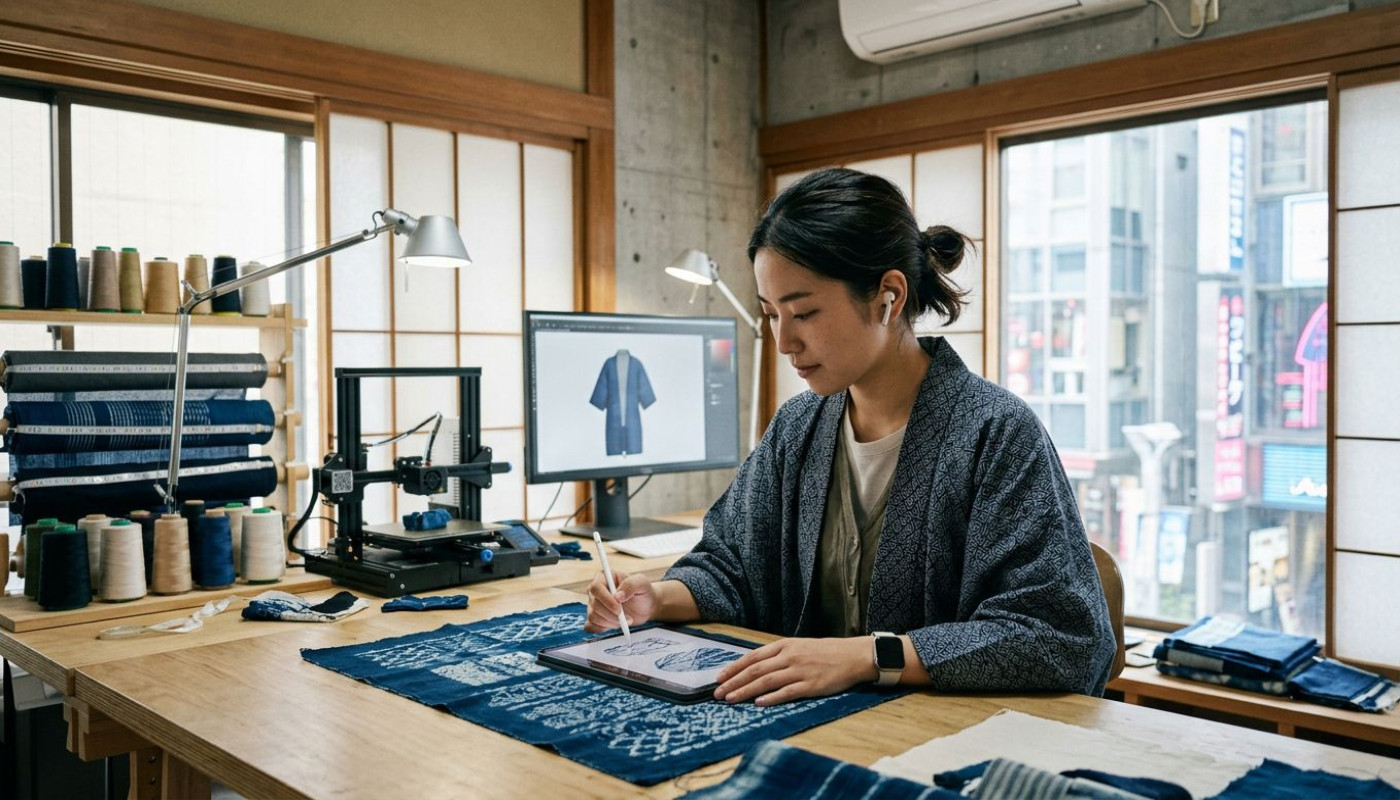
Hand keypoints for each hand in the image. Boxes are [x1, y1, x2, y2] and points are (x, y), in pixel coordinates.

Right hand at [584, 571, 658, 632]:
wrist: (646, 607)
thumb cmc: (643, 592)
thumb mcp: (642, 583)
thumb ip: (631, 585)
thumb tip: (618, 596)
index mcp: (604, 577)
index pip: (596, 588)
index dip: (605, 599)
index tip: (619, 608)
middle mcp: (596, 591)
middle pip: (594, 604)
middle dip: (611, 614)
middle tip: (628, 618)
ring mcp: (594, 605)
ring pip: (593, 616)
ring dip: (611, 622)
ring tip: (626, 621)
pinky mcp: (596, 618)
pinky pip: (591, 626)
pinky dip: (602, 629)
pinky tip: (615, 625)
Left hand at [713, 637, 878, 706]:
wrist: (852, 656)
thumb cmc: (824, 653)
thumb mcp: (799, 647)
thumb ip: (778, 655)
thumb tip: (754, 666)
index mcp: (784, 646)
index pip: (753, 657)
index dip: (734, 668)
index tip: (719, 678)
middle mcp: (789, 657)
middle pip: (755, 670)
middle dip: (734, 682)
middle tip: (718, 693)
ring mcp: (800, 671)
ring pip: (766, 682)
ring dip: (746, 691)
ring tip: (731, 700)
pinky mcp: (811, 685)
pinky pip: (787, 692)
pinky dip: (772, 697)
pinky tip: (759, 703)